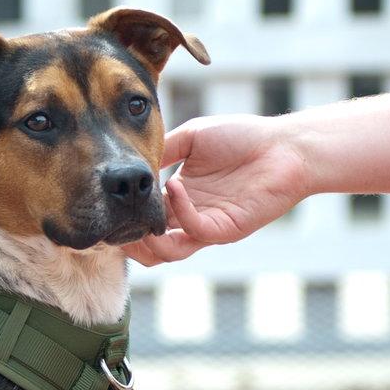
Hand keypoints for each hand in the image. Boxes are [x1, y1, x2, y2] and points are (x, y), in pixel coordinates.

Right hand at [125, 115, 309, 265]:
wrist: (285, 146)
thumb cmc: (243, 137)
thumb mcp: (192, 137)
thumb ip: (162, 150)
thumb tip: (130, 163)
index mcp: (180, 196)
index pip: (143, 217)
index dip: (124, 216)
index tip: (104, 201)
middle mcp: (190, 216)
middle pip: (149, 245)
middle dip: (127, 239)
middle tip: (114, 221)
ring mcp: (207, 226)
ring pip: (168, 252)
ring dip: (148, 239)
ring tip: (139, 215)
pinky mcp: (226, 229)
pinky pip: (194, 230)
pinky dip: (179, 211)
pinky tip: (175, 185)